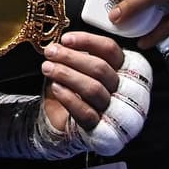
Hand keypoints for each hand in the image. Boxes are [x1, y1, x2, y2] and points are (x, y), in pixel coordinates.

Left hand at [41, 32, 151, 156]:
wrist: (63, 121)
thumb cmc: (72, 89)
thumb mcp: (76, 68)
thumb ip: (76, 54)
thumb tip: (61, 42)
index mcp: (119, 69)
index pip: (110, 50)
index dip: (88, 41)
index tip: (65, 39)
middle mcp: (121, 89)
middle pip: (101, 68)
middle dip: (71, 57)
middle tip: (50, 52)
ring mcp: (112, 110)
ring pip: (94, 88)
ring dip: (66, 74)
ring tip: (47, 68)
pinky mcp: (99, 129)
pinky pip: (86, 112)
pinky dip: (68, 97)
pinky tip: (55, 87)